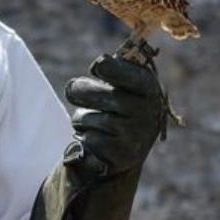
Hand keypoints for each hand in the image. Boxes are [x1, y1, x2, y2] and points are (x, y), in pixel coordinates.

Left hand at [64, 53, 165, 174]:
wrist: (130, 146)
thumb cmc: (121, 105)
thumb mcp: (122, 84)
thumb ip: (113, 70)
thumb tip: (101, 64)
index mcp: (148, 88)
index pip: (130, 76)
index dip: (111, 69)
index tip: (97, 66)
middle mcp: (146, 111)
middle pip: (103, 96)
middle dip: (81, 92)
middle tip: (71, 89)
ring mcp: (135, 135)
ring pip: (90, 119)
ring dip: (81, 118)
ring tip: (91, 120)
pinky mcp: (122, 154)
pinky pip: (90, 139)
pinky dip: (86, 137)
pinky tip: (96, 138)